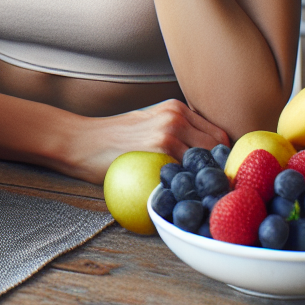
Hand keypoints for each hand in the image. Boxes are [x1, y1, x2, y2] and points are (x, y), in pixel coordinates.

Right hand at [73, 99, 228, 183]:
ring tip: (198, 195)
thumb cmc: (113, 139)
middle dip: (219, 170)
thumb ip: (177, 132)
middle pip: (219, 148)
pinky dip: (190, 187)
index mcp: (175, 108)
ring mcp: (169, 133)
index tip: (216, 174)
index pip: (219, 135)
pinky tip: (180, 194)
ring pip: (208, 163)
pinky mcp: (160, 150)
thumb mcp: (148, 124)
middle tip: (211, 189)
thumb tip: (207, 158)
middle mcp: (176, 116)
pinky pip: (190, 174)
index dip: (222, 158)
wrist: (82, 142)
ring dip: (207, 181)